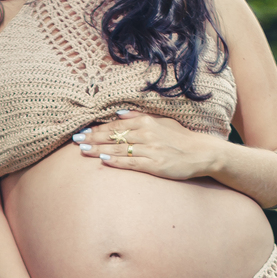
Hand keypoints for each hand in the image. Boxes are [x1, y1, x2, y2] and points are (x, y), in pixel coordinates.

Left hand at [72, 112, 221, 180]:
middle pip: (113, 136)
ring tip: (83, 151)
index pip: (115, 125)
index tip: (81, 131)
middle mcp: (146, 134)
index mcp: (146, 122)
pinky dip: (117, 161)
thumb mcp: (161, 121)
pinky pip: (131, 162)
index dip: (97, 129)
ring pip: (119, 149)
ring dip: (99, 150)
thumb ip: (139, 117)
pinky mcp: (154, 164)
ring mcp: (150, 149)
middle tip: (76, 140)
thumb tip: (118, 113)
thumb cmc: (179, 137)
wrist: (200, 153)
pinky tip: (104, 161)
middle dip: (92, 138)